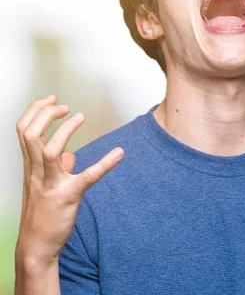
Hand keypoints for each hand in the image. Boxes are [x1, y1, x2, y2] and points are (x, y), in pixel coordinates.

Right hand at [15, 95, 123, 266]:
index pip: (23, 130)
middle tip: (64, 106)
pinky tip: (119, 153)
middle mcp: (36, 172)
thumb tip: (70, 154)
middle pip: (29, 134)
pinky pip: (87, 177)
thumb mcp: (45, 187)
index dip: (35, 111)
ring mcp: (50, 184)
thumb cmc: (42, 214)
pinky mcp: (68, 197)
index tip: (53, 100)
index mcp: (30, 166)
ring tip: (80, 117)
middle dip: (45, 114)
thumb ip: (57, 168)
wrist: (37, 246)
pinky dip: (104, 163)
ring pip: (49, 151)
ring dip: (65, 130)